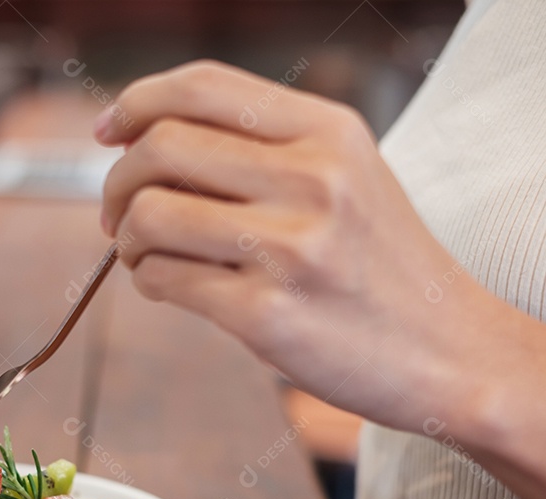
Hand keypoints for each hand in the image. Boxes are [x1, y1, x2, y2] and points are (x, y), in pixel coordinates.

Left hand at [96, 60, 525, 437]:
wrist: (447, 354)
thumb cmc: (379, 266)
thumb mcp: (346, 177)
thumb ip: (261, 150)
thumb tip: (144, 143)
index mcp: (327, 132)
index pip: (202, 86)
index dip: (136, 102)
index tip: (109, 131)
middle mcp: (311, 179)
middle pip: (160, 148)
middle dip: (117, 183)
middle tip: (118, 214)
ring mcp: (289, 247)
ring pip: (149, 214)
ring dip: (126, 239)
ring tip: (144, 255)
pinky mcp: (264, 313)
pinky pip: (163, 278)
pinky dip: (148, 281)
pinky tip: (169, 286)